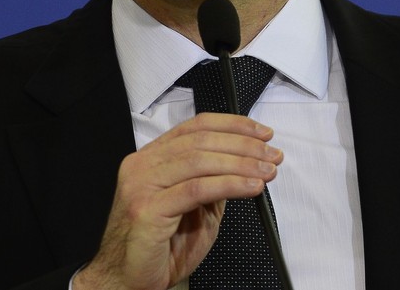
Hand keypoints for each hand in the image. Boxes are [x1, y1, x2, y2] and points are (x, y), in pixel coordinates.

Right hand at [74, 112, 281, 289]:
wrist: (127, 280)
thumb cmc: (159, 248)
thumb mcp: (195, 208)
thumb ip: (212, 183)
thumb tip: (246, 164)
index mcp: (151, 158)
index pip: (195, 127)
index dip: (232, 125)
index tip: (262, 133)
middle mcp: (143, 165)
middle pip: (200, 140)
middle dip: (243, 145)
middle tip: (272, 154)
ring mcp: (141, 185)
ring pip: (199, 160)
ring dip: (241, 163)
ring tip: (267, 171)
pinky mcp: (147, 209)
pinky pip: (196, 189)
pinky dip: (229, 184)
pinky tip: (250, 187)